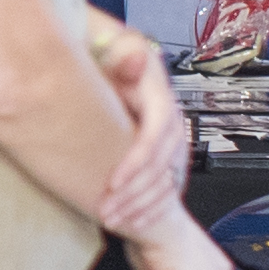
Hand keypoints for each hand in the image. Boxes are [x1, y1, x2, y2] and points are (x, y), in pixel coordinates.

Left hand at [84, 16, 190, 232]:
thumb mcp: (109, 47)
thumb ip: (121, 55)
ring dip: (142, 204)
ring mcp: (167, 137)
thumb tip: (135, 56)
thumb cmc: (100, 52)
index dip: (137, 160)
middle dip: (136, 191)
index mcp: (157, 93)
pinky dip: (151, 206)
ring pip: (167, 178)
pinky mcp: (161, 153)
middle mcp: (167, 117)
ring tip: (113, 220)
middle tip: (107, 210)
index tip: (113, 182)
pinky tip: (133, 222)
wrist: (101, 53)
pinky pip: (166, 185)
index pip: (157, 132)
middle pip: (164, 162)